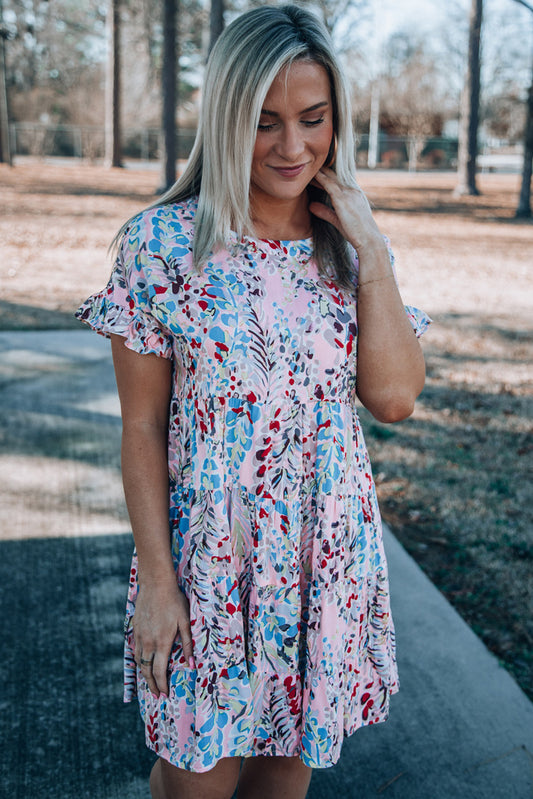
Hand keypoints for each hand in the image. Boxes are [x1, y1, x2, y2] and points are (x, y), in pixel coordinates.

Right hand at [132, 580, 193, 696]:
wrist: (155, 584)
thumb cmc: (174, 601)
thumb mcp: (185, 621)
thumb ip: (187, 644)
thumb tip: (191, 665)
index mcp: (162, 642)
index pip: (159, 671)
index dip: (162, 686)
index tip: (165, 695)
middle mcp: (148, 642)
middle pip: (147, 670)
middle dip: (152, 685)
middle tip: (157, 695)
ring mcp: (140, 636)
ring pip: (139, 661)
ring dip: (144, 674)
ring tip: (151, 682)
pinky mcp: (135, 629)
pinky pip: (135, 650)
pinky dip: (139, 661)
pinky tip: (144, 662)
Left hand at [309, 168, 385, 253]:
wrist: (369, 239)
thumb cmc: (357, 233)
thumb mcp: (338, 220)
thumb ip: (325, 212)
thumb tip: (312, 206)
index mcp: (354, 194)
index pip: (339, 181)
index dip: (327, 177)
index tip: (316, 174)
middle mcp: (352, 191)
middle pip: (335, 176)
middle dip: (323, 171)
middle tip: (310, 167)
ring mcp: (348, 194)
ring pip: (331, 178)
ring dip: (320, 172)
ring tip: (309, 167)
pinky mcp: (343, 199)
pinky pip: (329, 185)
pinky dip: (320, 178)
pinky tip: (313, 174)